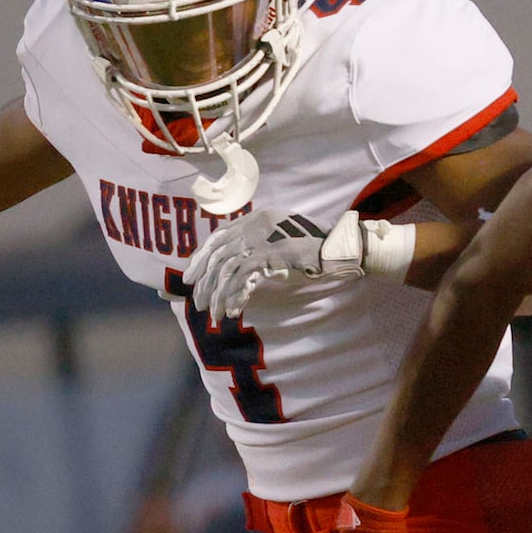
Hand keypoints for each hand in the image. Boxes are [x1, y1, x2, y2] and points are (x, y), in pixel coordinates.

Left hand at [193, 208, 363, 322]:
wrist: (339, 246)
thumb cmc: (314, 247)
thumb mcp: (281, 238)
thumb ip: (260, 243)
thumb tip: (236, 265)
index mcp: (255, 219)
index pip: (218, 237)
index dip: (201, 258)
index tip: (191, 277)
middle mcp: (255, 225)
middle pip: (219, 255)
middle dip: (205, 282)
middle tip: (200, 303)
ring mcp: (264, 239)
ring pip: (228, 269)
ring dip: (218, 295)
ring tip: (215, 313)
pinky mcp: (273, 255)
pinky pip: (245, 278)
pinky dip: (236, 296)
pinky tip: (233, 311)